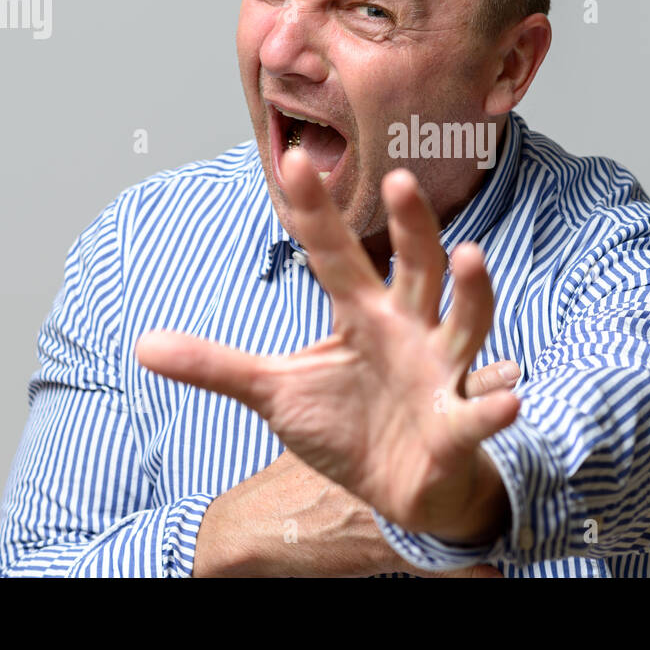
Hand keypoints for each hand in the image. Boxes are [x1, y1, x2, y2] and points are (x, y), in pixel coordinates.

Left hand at [138, 148, 520, 542]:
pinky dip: (495, 405)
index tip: (291, 161)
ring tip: (471, 255)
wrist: (400, 488)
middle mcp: (409, 329)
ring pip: (464, 321)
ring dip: (472, 291)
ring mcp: (441, 372)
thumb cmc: (347, 425)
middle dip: (413, 226)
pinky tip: (508, 396)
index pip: (335, 253)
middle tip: (399, 179)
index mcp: (362, 313)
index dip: (315, 212)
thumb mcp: (275, 392)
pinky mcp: (459, 423)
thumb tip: (141, 343)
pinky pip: (480, 411)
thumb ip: (218, 366)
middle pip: (417, 267)